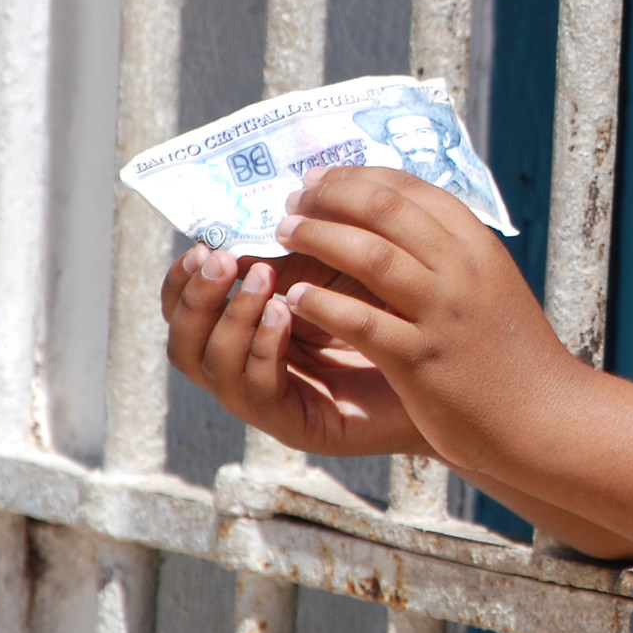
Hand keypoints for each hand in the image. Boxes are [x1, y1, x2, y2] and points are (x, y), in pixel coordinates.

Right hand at [161, 245, 432, 457]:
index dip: (182, 280)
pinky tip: (284, 313)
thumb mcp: (343, 269)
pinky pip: (260, 390)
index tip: (201, 243)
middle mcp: (247, 367)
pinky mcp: (299, 426)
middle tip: (220, 259)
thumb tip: (268, 206)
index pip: (187, 311)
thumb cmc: (398, 312)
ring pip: (213, 367)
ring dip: (231, 316)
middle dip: (195, 298)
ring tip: (262, 278)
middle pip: (184, 343)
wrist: (450, 370)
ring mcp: (270, 400)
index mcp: (247, 329)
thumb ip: (303, 247)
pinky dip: (264, 347)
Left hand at [268, 165, 579, 479]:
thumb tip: (396, 221)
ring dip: (319, 237)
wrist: (545, 415)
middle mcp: (464, 270)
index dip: (358, 177)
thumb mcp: (490, 285)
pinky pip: (362, 321)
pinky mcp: (423, 359)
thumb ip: (451, 254)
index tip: (320, 178)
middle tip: (292, 202)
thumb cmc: (511, 353)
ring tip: (286, 234)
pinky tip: (296, 297)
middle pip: (386, 210)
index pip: (411, 190)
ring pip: (370, 256)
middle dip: (330, 198)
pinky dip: (323, 305)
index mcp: (479, 246)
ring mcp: (444, 313)